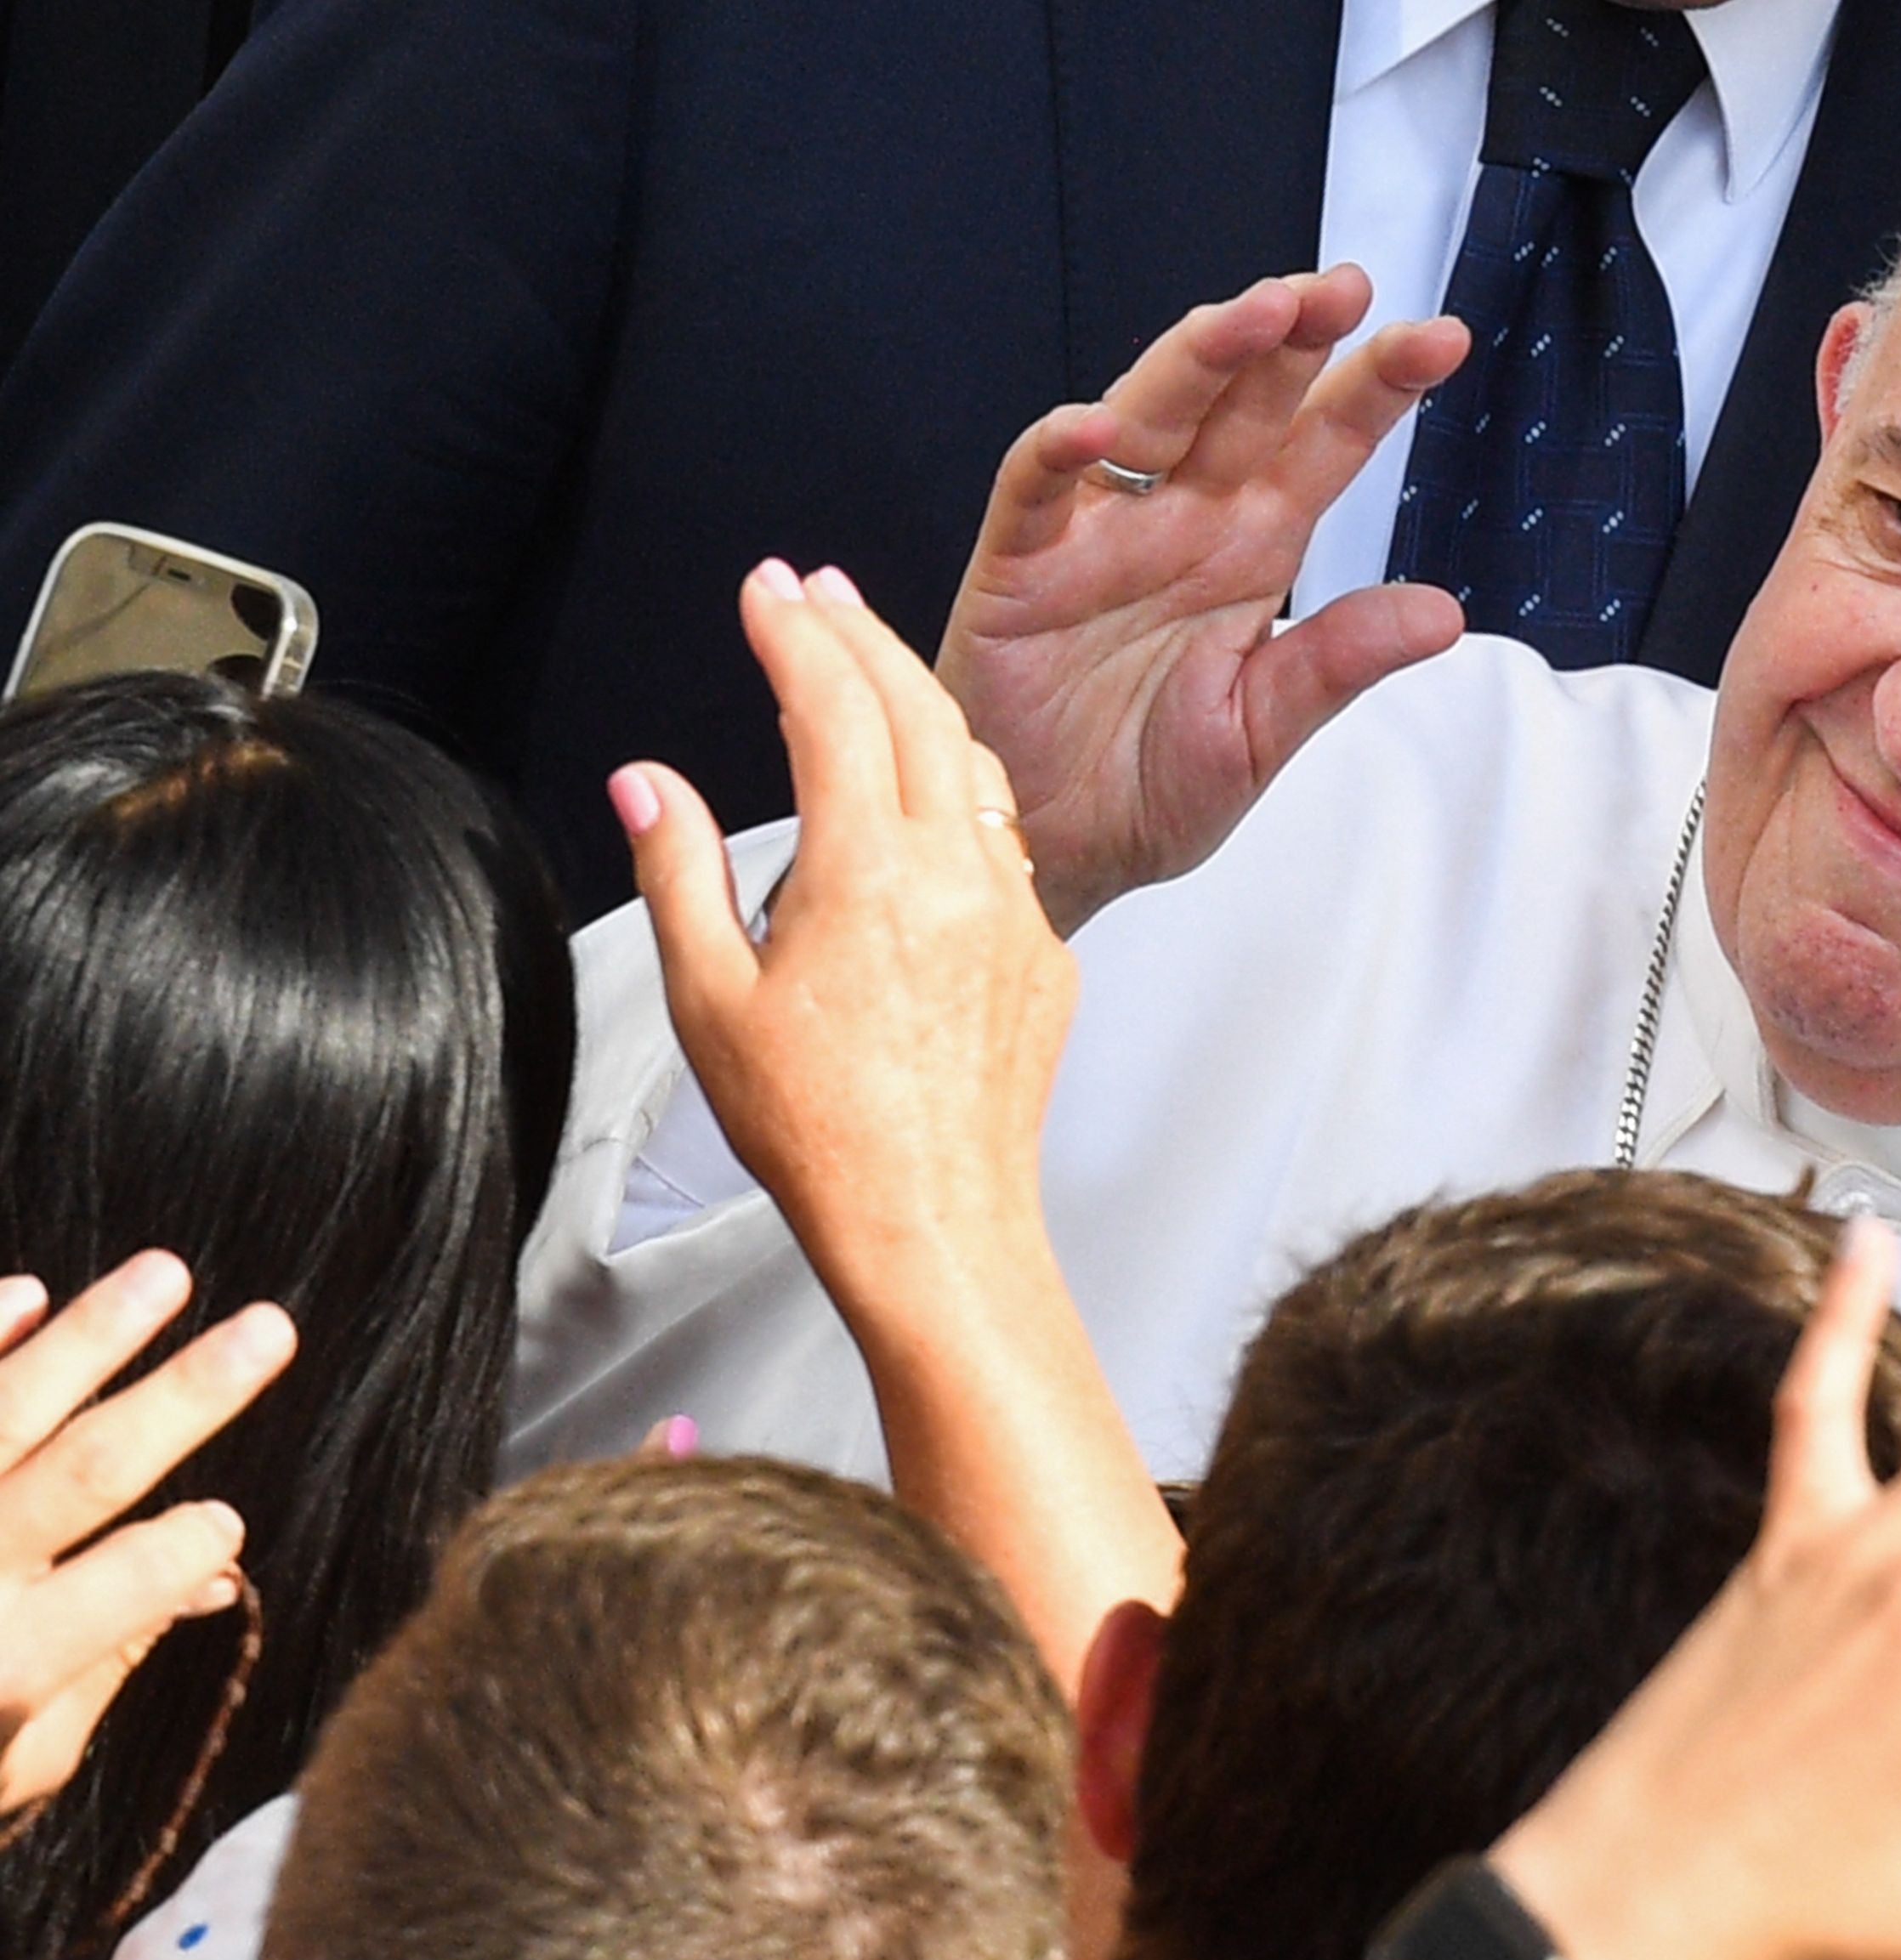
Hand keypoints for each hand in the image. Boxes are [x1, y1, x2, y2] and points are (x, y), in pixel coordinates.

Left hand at [0, 1253, 289, 1811]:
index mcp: (7, 1670)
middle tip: (268, 1329)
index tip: (223, 1525)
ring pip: (5, 1409)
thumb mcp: (13, 1758)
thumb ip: (102, 1670)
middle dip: (188, 1395)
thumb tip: (204, 1586)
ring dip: (94, 1334)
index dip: (195, 1546)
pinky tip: (27, 1291)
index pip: (138, 1580)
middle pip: (92, 1468)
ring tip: (165, 1276)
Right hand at [616, 561, 1074, 1282]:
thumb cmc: (819, 1133)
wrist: (933, 1223)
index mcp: (869, 870)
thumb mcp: (711, 1000)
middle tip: (815, 590)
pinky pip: (1008, 845)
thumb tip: (648, 782)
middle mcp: (957, 873)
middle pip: (917, 705)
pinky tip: (930, 792)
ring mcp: (1014, 912)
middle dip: (861, 632)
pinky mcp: (1046, 956)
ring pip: (976, 766)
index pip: (832, 704)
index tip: (763, 590)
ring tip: (870, 664)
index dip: (793, 632)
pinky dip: (962, 792)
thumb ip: (681, 872)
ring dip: (921, 700)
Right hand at [937, 267, 1470, 933]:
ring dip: (1199, 359)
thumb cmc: (1151, 789)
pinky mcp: (1021, 565)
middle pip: (1243, 405)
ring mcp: (1100, 533)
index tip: (1438, 340)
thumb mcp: (1263, 730)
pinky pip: (1037, 490)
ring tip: (1254, 315)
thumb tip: (1443, 614)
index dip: (1375, 390)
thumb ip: (1338, 663)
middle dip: (1291, 339)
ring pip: (1151, 415)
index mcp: (1252, 550)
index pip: (1324, 447)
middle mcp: (1182, 521)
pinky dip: (1061, 452)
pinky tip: (1098, 428)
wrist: (1058, 852)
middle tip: (1342, 288)